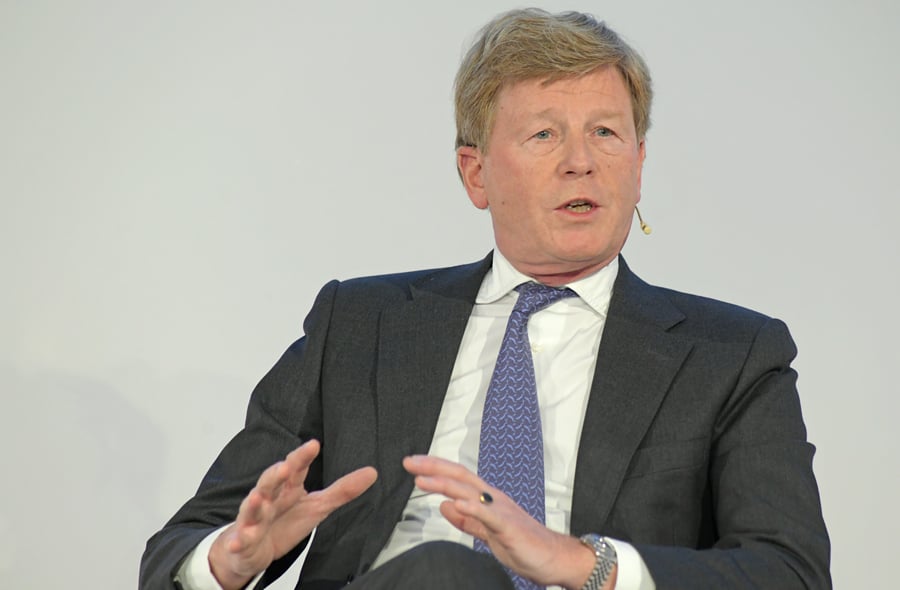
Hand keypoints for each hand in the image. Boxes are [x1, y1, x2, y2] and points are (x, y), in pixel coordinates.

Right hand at [209, 439, 376, 589]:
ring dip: (253, 503)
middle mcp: (269, 498)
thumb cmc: (285, 521)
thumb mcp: (318, 506)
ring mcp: (254, 519)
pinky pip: (240, 541)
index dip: (303, 456)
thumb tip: (372, 473)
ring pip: (252, 508)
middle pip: (270, 483)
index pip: (295, 468)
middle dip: (275, 475)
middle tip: (285, 468)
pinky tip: (238, 541)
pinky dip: (238, 541)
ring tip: (257, 497)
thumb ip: (342, 490)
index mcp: (287, 488)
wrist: (255, 548)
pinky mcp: (244, 540)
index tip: (314, 444)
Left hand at [403, 455, 599, 589]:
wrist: (554, 557)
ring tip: (422, 479)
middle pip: (460, 476)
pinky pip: (488, 515)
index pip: (457, 478)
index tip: (413, 464)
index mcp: (487, 499)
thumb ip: (466, 519)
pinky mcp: (509, 526)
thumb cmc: (523, 544)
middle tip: (409, 462)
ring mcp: (501, 510)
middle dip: (433, 467)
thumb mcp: (486, 531)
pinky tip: (455, 503)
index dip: (435, 469)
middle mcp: (493, 499)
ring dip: (444, 483)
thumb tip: (444, 506)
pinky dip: (471, 507)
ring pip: (469, 491)